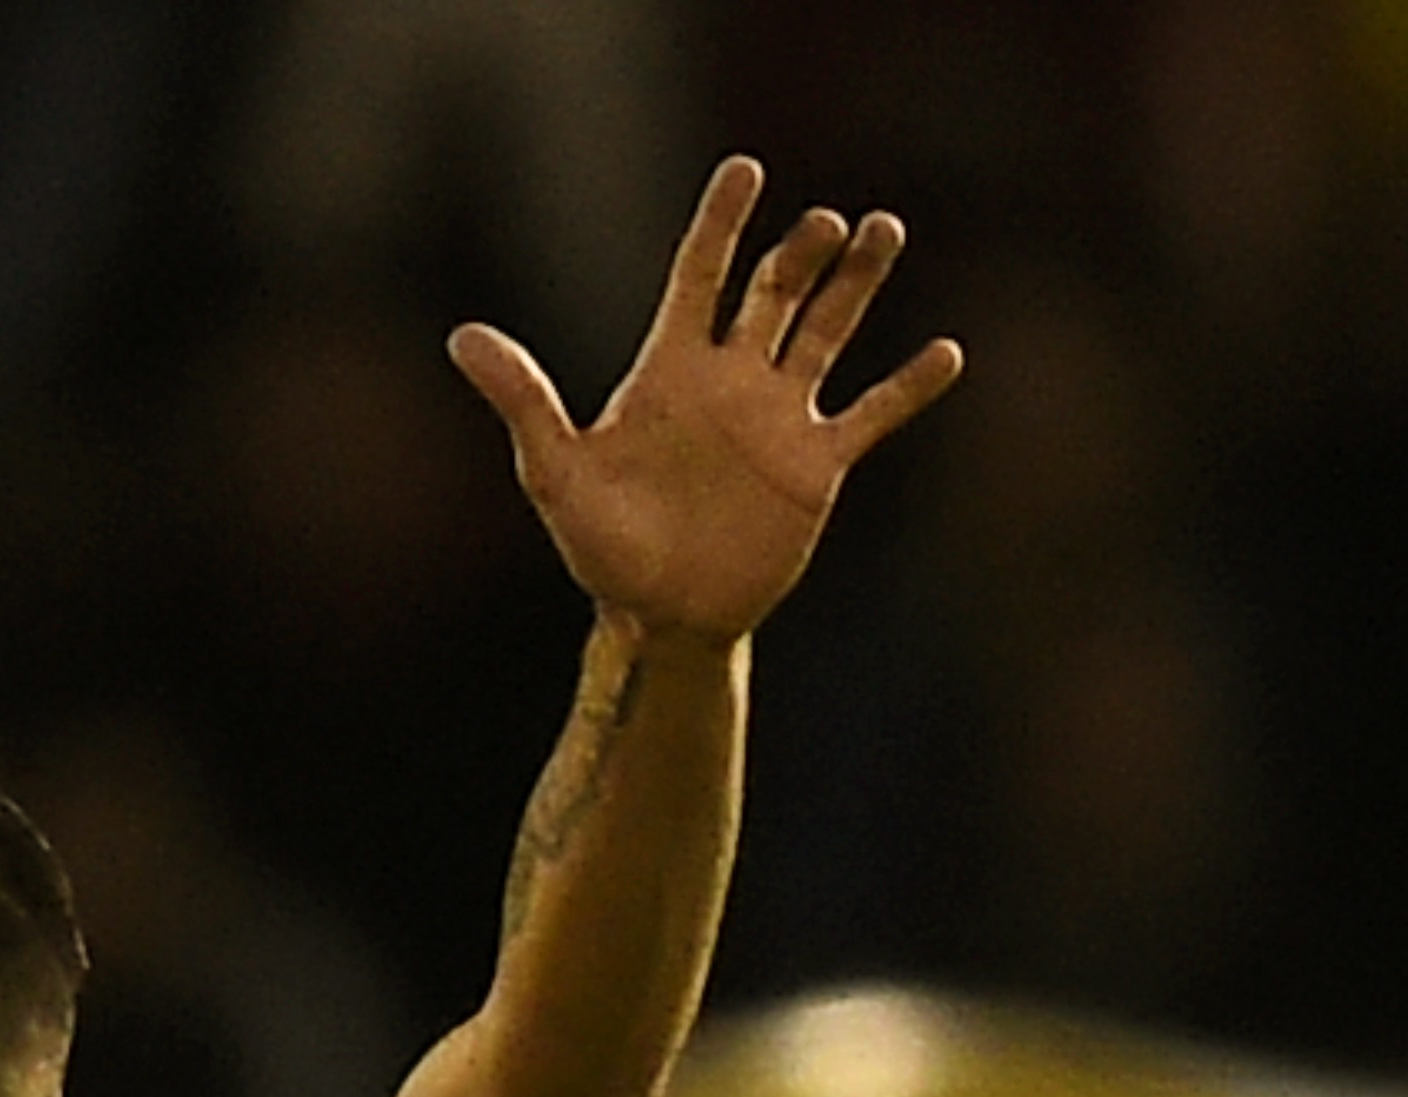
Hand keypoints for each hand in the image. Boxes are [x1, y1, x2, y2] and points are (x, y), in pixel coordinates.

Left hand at [449, 155, 964, 642]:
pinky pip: (871, 414)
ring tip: (884, 230)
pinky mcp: (817, 466)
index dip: (720, 224)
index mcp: (669, 371)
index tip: (745, 169)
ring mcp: (777, 419)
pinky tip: (945, 351)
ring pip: (826, 332)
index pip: (699, 277)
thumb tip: (462, 337)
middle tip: (825, 223)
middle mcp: (729, 382)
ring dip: (856, 285)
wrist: (657, 615)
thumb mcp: (554, 470)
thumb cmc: (599, 546)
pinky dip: (908, 387)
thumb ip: (522, 400)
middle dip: (799, 254)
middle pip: (773, 294)